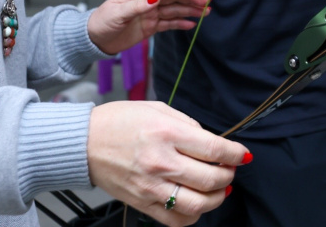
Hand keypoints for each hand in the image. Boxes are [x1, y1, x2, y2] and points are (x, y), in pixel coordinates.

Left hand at [87, 0, 208, 54]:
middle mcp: (147, 1)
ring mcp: (150, 14)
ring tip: (205, 11)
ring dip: (189, 10)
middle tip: (206, 1)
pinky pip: (168, 23)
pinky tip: (191, 24)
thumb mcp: (117, 13)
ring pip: (174, 10)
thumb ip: (137, 6)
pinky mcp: (150, 26)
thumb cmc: (101, 22)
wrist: (94, 39)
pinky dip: (180, 23)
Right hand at [87, 102, 248, 226]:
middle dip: (229, 174)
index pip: (215, 149)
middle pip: (211, 178)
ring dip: (217, 198)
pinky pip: (176, 219)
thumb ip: (188, 124)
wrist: (83, 143)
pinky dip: (193, 215)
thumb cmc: (118, 121)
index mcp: (167, 133)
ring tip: (219, 188)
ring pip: (198, 204)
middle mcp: (161, 162)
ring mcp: (151, 186)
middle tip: (230, 168)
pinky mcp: (142, 202)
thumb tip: (211, 142)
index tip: (242, 155)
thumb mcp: (157, 109)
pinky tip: (196, 203)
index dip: (236, 153)